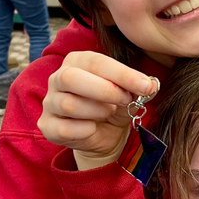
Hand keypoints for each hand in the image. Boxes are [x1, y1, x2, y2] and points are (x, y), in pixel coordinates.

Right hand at [37, 50, 157, 159]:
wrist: (104, 136)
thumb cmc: (114, 106)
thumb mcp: (128, 94)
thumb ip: (138, 86)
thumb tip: (150, 84)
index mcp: (76, 62)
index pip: (95, 61)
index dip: (121, 73)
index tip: (144, 85)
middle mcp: (57, 78)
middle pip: (70, 77)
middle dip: (103, 90)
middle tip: (125, 100)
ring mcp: (50, 102)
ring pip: (68, 104)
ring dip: (97, 110)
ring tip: (109, 113)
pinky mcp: (47, 126)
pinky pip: (64, 128)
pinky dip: (85, 130)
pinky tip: (94, 128)